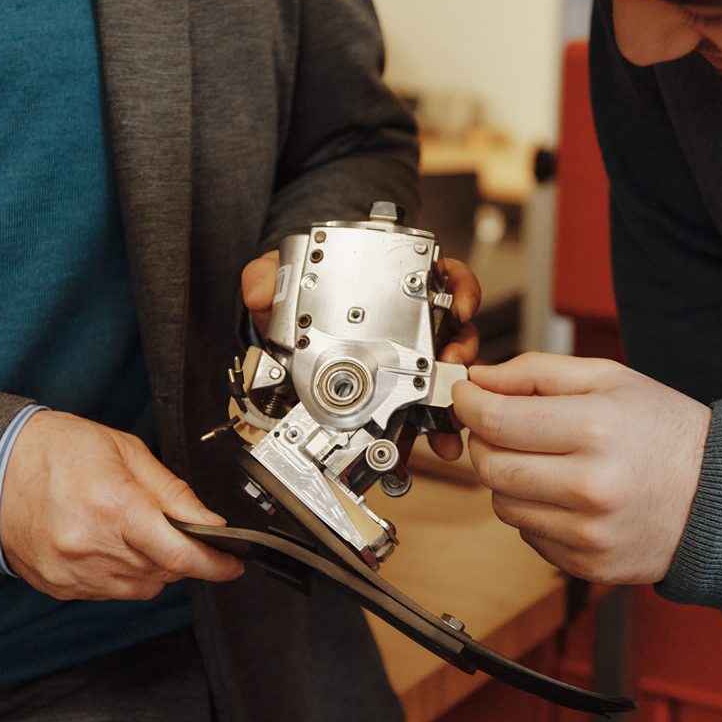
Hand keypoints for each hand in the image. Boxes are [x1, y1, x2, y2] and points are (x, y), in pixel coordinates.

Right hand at [0, 410, 242, 600]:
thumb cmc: (53, 450)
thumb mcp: (125, 451)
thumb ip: (172, 492)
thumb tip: (209, 521)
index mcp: (114, 508)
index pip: (179, 554)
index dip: (215, 564)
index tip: (232, 564)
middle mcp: (92, 547)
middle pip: (164, 572)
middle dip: (183, 556)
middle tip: (179, 531)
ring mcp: (74, 572)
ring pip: (141, 588)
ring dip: (154, 567)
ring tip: (137, 531)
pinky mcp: (61, 587)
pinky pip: (111, 593)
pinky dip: (124, 575)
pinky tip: (112, 545)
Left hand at [240, 250, 481, 461]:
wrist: (285, 336)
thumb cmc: (298, 299)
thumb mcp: (282, 278)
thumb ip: (267, 276)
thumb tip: (260, 291)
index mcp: (393, 287)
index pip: (442, 278)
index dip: (461, 290)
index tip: (460, 305)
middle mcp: (410, 323)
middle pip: (455, 333)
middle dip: (461, 352)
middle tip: (450, 363)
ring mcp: (406, 362)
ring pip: (445, 378)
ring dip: (452, 399)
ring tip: (448, 416)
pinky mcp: (395, 397)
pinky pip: (420, 413)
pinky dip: (429, 431)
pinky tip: (430, 445)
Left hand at [452, 353, 710, 583]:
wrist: (721, 497)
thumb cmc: (667, 432)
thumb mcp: (610, 379)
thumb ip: (537, 372)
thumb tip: (481, 379)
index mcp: (595, 429)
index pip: (496, 421)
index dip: (468, 404)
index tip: (467, 396)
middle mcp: (590, 485)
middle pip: (489, 467)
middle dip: (483, 441)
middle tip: (501, 426)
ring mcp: (588, 531)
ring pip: (502, 504)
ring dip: (509, 479)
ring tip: (545, 461)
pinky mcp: (587, 563)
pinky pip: (528, 535)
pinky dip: (534, 512)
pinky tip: (566, 494)